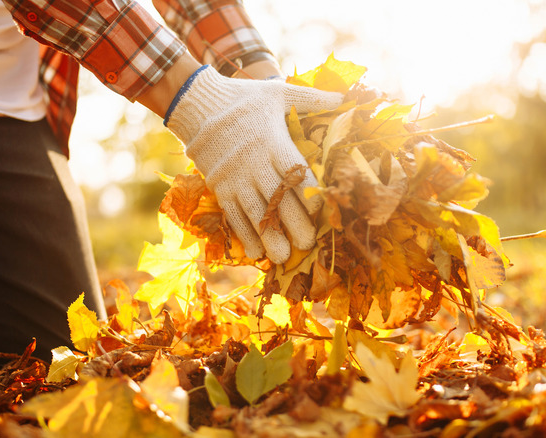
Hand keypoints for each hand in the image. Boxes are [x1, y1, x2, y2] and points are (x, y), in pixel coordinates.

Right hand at [164, 65, 342, 263]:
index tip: (321, 210)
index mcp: (272, 141)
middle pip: (276, 197)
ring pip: (254, 211)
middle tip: (308, 244)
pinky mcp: (219, 185)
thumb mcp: (279, 92)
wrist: (198, 104)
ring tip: (282, 258)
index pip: (293, 170)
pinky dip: (243, 234)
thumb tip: (347, 97)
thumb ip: (312, 97)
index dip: (308, 191)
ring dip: (268, 236)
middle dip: (293, 223)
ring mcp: (234, 176)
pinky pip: (232, 214)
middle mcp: (254, 162)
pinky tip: (255, 252)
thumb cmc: (245, 98)